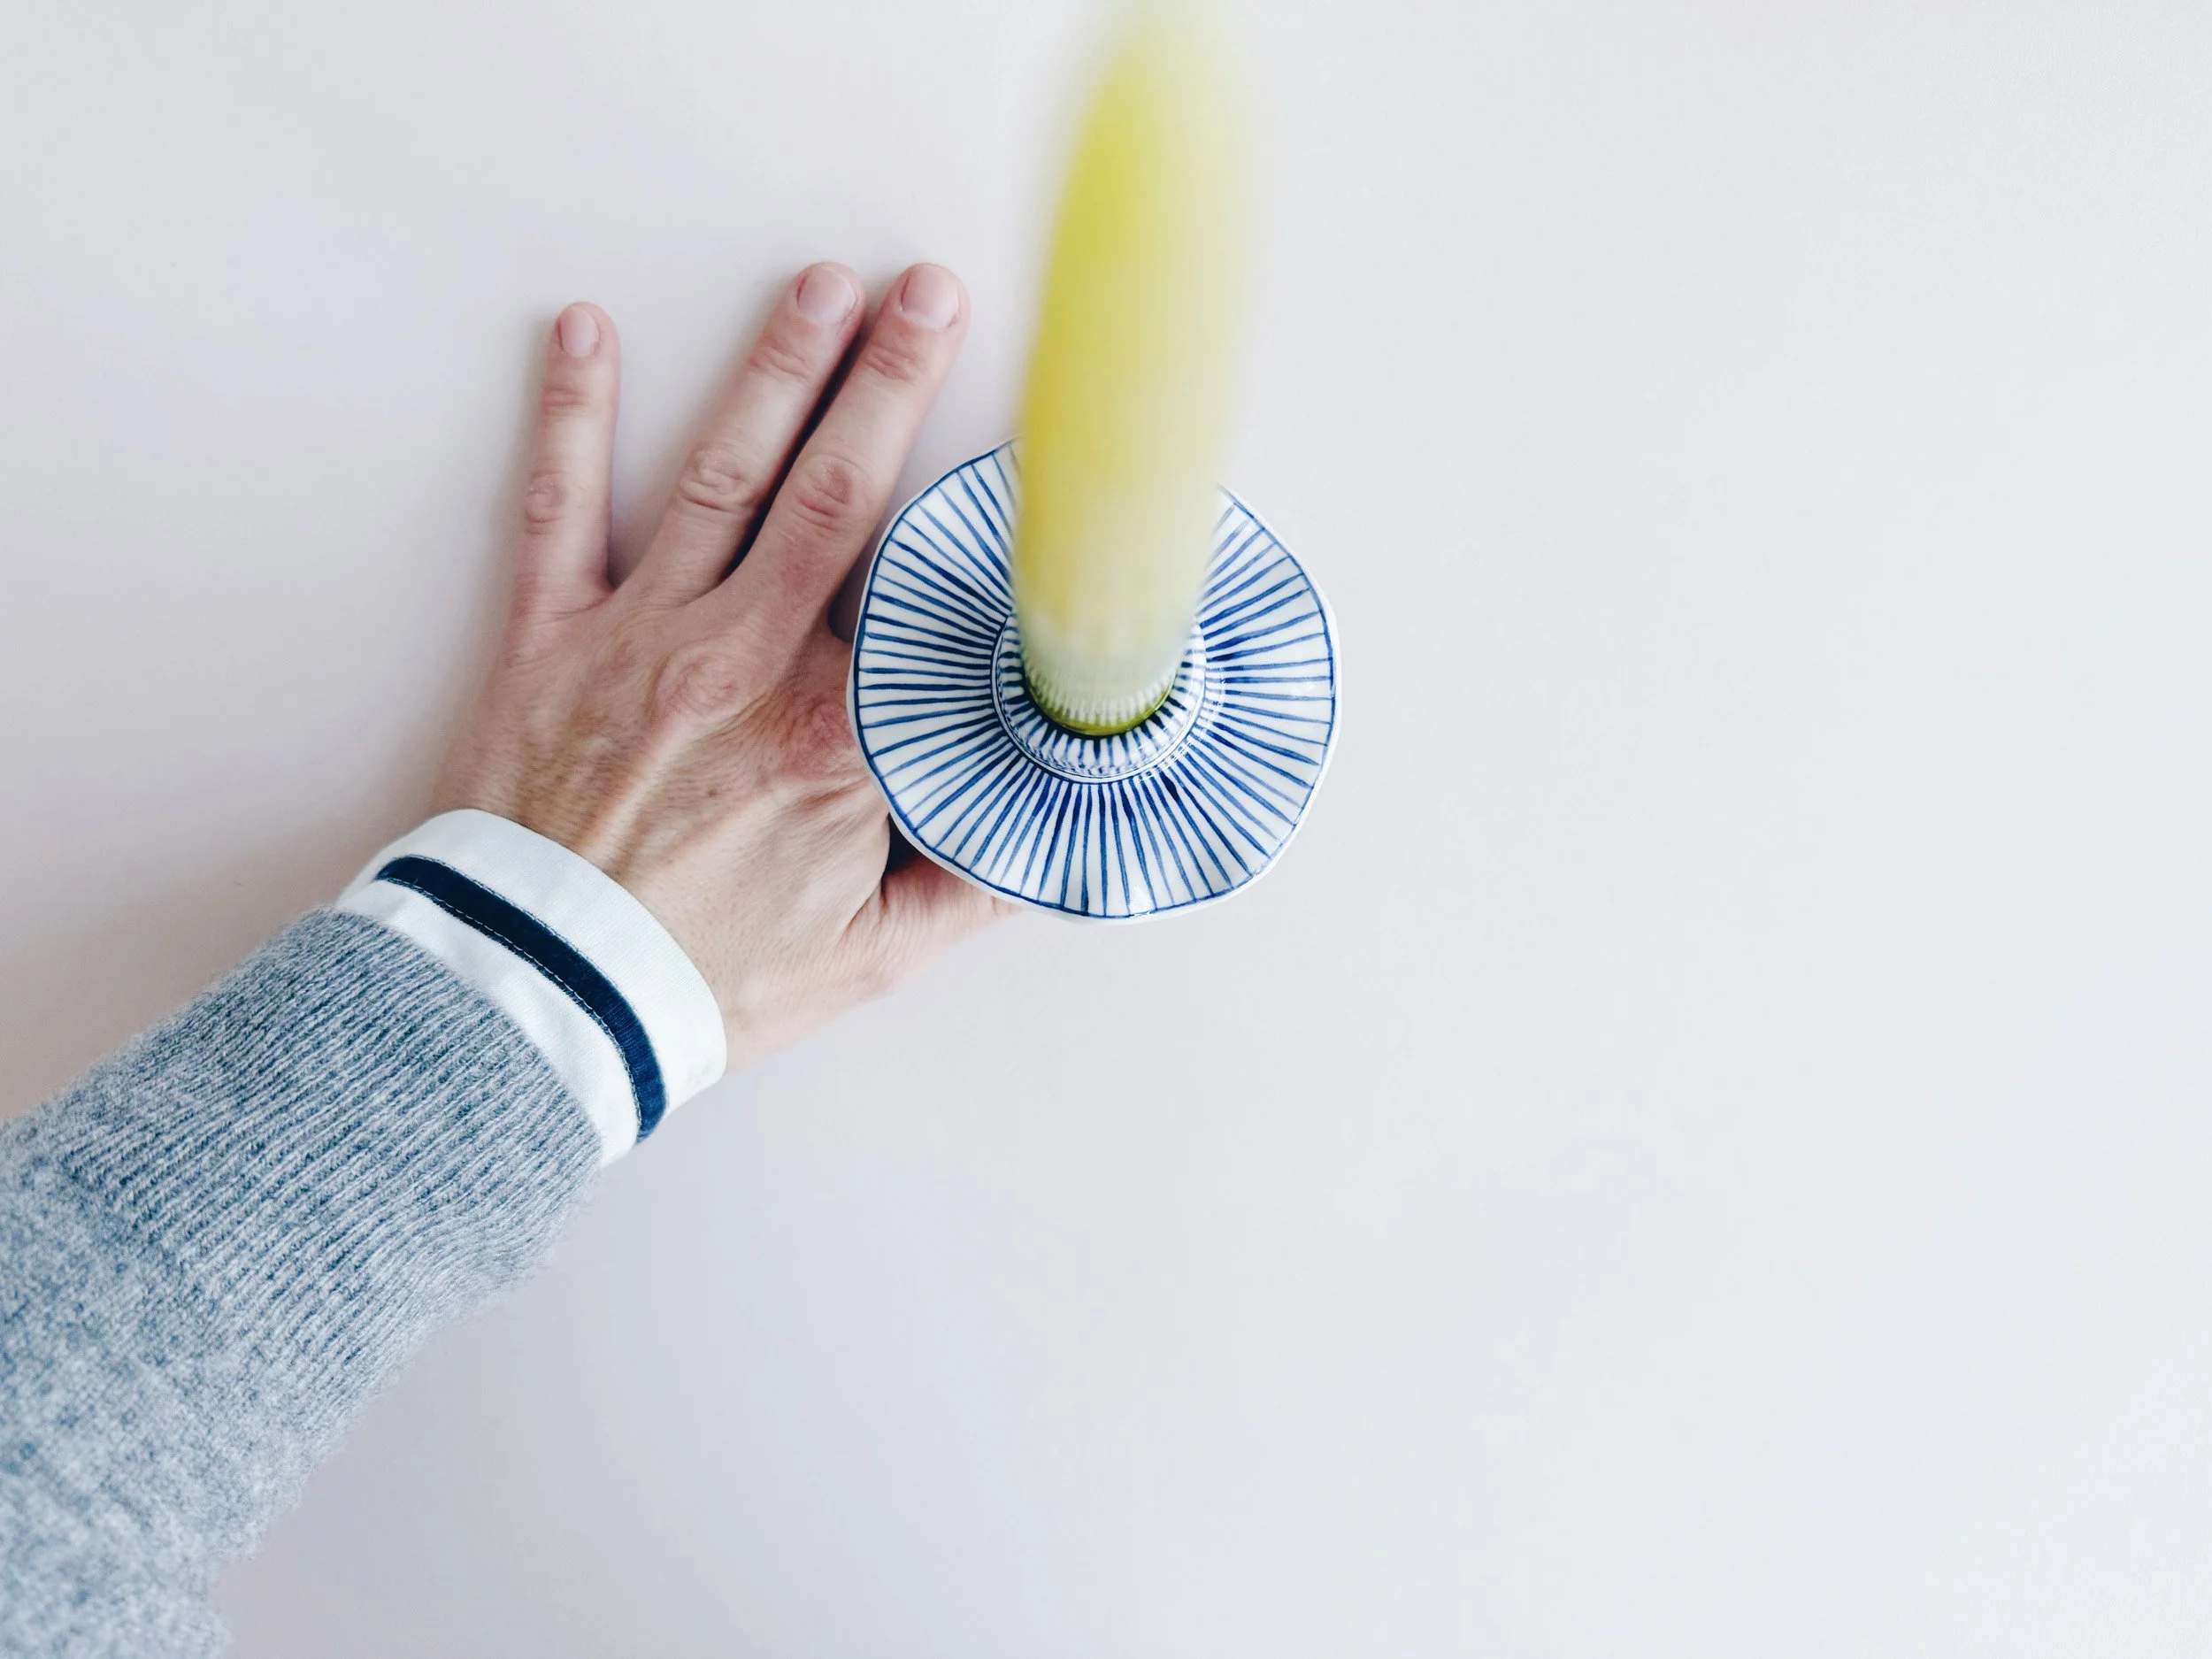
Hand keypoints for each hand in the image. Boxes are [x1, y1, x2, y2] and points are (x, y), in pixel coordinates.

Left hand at [433, 263, 1010, 1071]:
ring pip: (726, 475)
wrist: (537, 999)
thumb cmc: (699, 982)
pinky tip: (587, 331)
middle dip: (892, 381)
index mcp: (840, 736)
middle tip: (931, 293)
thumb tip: (1053, 850)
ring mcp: (645, 636)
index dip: (979, 516)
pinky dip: (572, 414)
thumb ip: (968, 892)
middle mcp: (748, 660)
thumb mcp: (866, 960)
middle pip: (840, 495)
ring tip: (822, 286)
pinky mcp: (549, 637)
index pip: (930, 598)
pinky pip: (559, 507)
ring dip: (777, 369)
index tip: (1026, 445)